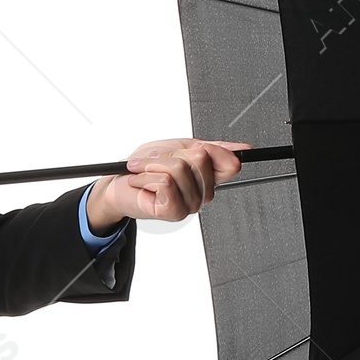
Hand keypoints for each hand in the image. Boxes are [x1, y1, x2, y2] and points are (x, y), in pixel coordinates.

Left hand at [84, 139, 246, 230]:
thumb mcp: (179, 147)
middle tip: (156, 161)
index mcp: (207, 177)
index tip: (190, 147)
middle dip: (171, 153)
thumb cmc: (145, 167)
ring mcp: (190, 205)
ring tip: (145, 172)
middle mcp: (202, 193)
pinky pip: (167, 183)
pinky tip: (141, 182)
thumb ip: (211, 147)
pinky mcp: (174, 212)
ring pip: (180, 169)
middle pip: (201, 158)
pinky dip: (147, 176)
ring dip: (153, 165)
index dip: (211, 149)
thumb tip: (242, 149)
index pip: (230, 163)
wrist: (117, 184)